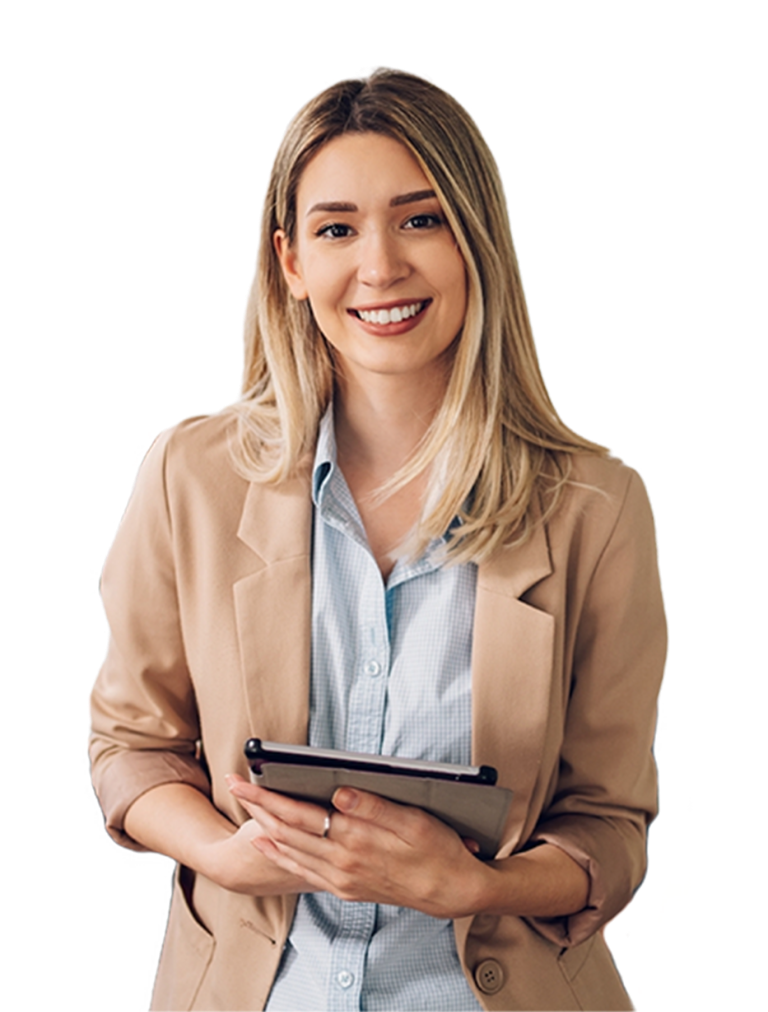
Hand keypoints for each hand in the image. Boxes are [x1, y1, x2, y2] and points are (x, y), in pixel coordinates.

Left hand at [226, 774, 493, 918]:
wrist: (452, 892)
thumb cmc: (438, 849)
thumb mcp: (414, 821)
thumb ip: (374, 806)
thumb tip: (340, 791)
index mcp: (355, 840)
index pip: (299, 814)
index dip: (269, 795)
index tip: (247, 778)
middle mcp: (341, 863)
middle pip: (287, 831)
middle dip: (257, 806)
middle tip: (235, 785)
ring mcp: (341, 879)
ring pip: (290, 851)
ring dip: (264, 826)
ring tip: (247, 806)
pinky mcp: (345, 888)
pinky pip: (302, 870)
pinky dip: (281, 854)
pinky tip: (270, 843)